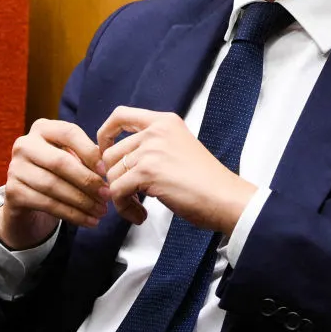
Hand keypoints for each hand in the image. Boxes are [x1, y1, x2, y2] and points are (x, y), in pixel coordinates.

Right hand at [0, 119, 109, 249]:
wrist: (27, 198)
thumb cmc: (57, 173)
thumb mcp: (71, 159)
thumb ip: (87, 158)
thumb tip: (106, 170)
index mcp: (42, 128)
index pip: (69, 133)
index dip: (90, 152)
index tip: (106, 171)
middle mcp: (24, 145)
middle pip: (60, 162)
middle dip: (87, 180)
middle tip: (107, 195)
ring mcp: (15, 168)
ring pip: (54, 186)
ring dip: (82, 201)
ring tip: (101, 211)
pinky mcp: (12, 192)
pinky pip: (47, 204)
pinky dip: (72, 214)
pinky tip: (89, 221)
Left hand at [96, 107, 256, 233]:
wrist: (225, 197)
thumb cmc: (206, 181)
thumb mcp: (179, 148)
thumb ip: (151, 147)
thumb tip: (115, 161)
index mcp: (164, 121)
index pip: (120, 115)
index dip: (105, 134)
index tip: (105, 153)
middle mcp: (155, 131)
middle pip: (111, 153)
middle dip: (115, 179)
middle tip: (131, 196)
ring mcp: (150, 150)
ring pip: (112, 174)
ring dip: (121, 197)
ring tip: (139, 209)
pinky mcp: (147, 171)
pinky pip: (117, 191)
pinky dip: (124, 208)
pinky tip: (140, 216)